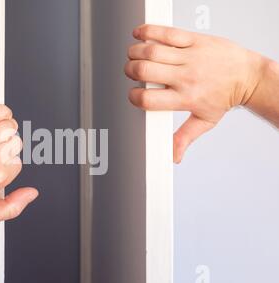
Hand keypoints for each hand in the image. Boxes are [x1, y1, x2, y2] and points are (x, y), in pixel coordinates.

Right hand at [125, 24, 265, 162]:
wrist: (249, 76)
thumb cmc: (226, 96)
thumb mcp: (205, 121)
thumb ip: (185, 137)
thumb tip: (173, 155)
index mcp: (185, 98)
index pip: (148, 99)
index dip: (134, 97)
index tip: (135, 95)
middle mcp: (186, 76)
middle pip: (145, 71)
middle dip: (130, 71)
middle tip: (132, 72)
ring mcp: (190, 57)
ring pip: (152, 50)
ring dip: (135, 52)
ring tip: (134, 55)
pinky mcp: (194, 40)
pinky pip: (167, 33)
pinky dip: (148, 31)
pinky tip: (140, 34)